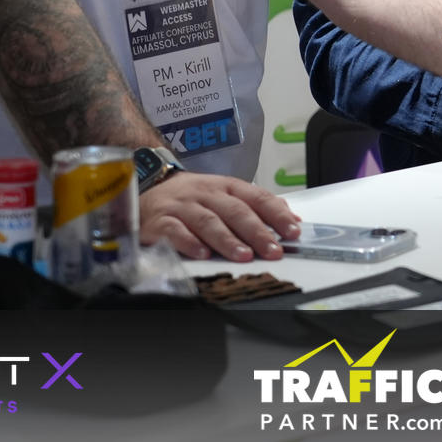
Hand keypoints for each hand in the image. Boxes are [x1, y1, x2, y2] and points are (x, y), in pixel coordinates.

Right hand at [138, 171, 300, 262]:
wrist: (149, 186)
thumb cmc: (193, 197)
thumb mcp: (226, 194)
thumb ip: (257, 206)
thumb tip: (292, 219)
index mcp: (226, 187)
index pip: (256, 198)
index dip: (276, 214)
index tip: (293, 231)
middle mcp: (206, 194)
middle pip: (235, 211)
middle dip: (256, 232)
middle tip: (272, 250)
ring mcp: (182, 206)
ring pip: (208, 221)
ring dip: (227, 240)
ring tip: (243, 255)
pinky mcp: (160, 221)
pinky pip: (175, 231)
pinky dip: (190, 243)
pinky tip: (202, 254)